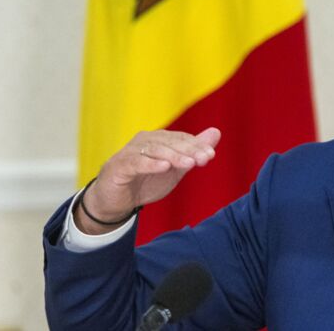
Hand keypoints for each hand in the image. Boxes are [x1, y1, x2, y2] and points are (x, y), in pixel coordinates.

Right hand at [74, 127, 220, 233]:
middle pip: (169, 142)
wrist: (116, 202)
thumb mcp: (175, 169)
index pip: (181, 139)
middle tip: (204, 159)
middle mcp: (144, 141)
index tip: (211, 155)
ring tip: (188, 163)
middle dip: (188, 150)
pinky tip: (164, 167)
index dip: (196, 146)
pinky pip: (136, 162)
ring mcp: (130, 152)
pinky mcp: (119, 166)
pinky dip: (150, 164)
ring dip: (173, 156)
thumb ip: (193, 152)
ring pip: (155, 150)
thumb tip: (216, 132)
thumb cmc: (146, 182)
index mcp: (159, 140)